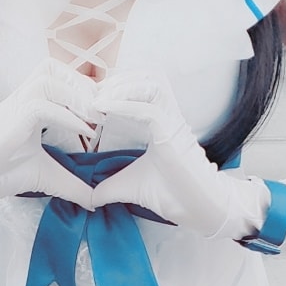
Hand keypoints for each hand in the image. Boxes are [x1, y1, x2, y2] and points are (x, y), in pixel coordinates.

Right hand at [0, 58, 99, 210]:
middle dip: (83, 86)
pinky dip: (67, 116)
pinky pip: (42, 104)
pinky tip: (84, 132)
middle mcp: (22, 97)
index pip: (58, 77)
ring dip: (77, 95)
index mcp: (30, 103)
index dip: (83, 87)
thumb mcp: (48, 176)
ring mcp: (15, 104)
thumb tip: (96, 200)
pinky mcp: (11, 117)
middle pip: (54, 69)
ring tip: (95, 119)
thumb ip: (73, 184)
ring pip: (48, 78)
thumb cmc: (3, 171)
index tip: (103, 109)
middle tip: (101, 112)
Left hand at [88, 71, 270, 238]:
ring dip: (122, 86)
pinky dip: (124, 106)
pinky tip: (103, 109)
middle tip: (93, 93)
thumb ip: (107, 188)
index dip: (117, 85)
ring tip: (98, 99)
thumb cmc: (172, 194)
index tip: (92, 99)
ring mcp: (173, 121)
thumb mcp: (128, 187)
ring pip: (152, 82)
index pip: (142, 85)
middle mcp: (168, 114)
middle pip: (148, 74)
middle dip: (118, 79)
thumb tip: (87, 199)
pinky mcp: (173, 134)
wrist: (198, 211)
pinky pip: (149, 109)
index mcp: (160, 120)